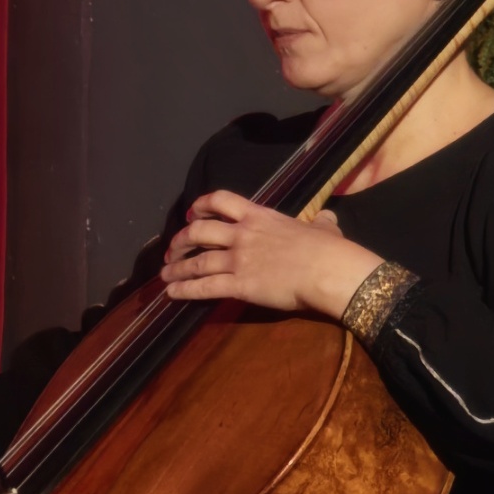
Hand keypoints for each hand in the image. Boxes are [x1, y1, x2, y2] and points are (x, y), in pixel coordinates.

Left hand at [160, 190, 382, 318]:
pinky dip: (185, 289)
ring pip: (197, 261)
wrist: (328, 270)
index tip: (192, 213)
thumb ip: (320, 223)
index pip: (222, 200)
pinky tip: (172, 293)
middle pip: (199, 231)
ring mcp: (238, 259)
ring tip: (164, 274)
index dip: (202, 205)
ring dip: (177, 267)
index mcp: (260, 216)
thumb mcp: (324, 227)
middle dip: (181, 240)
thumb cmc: (329, 249)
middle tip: (171, 249)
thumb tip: (328, 219)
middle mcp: (242, 234)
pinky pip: (204, 287)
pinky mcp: (239, 284)